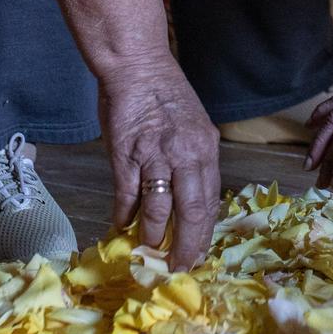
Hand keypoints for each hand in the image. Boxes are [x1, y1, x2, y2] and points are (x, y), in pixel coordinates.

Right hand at [98, 59, 221, 266]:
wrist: (137, 66)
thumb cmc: (166, 96)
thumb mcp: (195, 127)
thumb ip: (195, 161)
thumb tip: (191, 200)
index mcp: (207, 149)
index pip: (210, 202)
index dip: (204, 233)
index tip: (198, 254)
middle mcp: (187, 155)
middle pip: (192, 213)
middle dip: (185, 246)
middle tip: (177, 266)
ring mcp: (156, 156)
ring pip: (159, 210)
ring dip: (152, 235)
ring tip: (147, 249)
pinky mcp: (126, 155)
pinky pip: (128, 196)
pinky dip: (125, 216)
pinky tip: (122, 227)